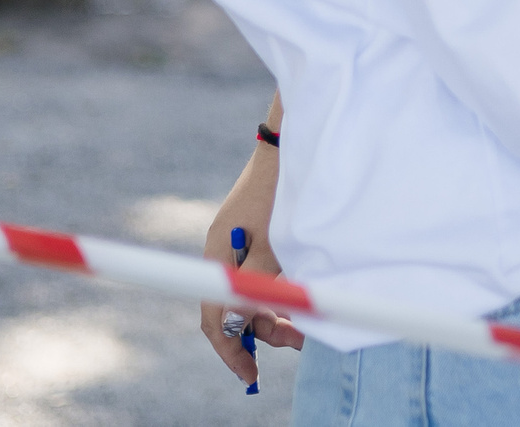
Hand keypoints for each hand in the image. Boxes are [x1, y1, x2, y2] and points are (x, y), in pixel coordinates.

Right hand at [199, 138, 302, 383]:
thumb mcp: (273, 244)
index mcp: (218, 256)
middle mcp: (223, 253)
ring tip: (305, 323)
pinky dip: (277, 292)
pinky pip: (259, 276)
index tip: (251, 374)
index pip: (214, 318)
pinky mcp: (255, 236)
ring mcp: (238, 245)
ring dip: (275, 313)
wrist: (287, 144)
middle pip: (234, 309)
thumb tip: (247, 324)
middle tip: (299, 340)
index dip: (230, 350)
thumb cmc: (281, 191)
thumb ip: (257, 285)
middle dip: (264, 331)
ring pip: (250, 295)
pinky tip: (299, 297)